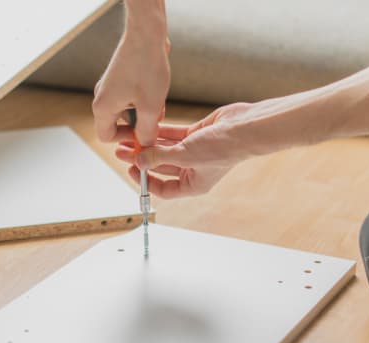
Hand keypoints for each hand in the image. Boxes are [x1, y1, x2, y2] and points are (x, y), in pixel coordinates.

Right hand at [92, 31, 170, 145]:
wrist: (146, 34)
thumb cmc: (146, 68)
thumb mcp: (151, 108)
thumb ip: (147, 132)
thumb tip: (146, 145)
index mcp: (103, 107)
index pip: (106, 136)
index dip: (125, 140)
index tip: (143, 134)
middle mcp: (102, 97)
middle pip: (118, 123)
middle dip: (138, 124)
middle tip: (154, 116)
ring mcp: (109, 86)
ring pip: (127, 110)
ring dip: (143, 110)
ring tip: (158, 100)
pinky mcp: (119, 77)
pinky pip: (129, 96)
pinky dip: (143, 98)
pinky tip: (156, 89)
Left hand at [115, 102, 261, 198]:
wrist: (245, 127)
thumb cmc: (223, 149)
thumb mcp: (185, 156)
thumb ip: (160, 157)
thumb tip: (139, 160)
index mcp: (194, 184)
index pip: (164, 189)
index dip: (146, 181)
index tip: (132, 169)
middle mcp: (193, 170)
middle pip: (161, 167)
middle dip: (142, 158)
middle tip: (123, 151)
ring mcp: (194, 152)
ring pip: (165, 150)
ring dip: (149, 144)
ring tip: (129, 137)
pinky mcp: (196, 136)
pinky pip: (174, 136)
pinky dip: (161, 132)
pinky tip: (147, 127)